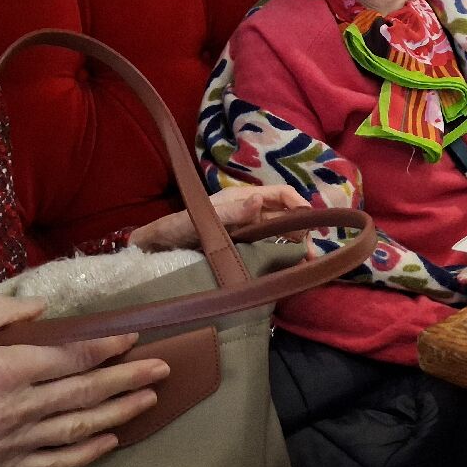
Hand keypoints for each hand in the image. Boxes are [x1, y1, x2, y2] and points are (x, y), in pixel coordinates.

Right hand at [0, 294, 168, 466]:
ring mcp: (13, 443)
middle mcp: (18, 408)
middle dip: (131, 377)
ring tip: (151, 398)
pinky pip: (55, 464)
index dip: (109, 346)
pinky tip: (110, 441)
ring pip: (80, 427)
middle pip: (88, 391)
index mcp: (7, 370)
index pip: (75, 357)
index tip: (135, 337)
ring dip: (121, 412)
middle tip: (165, 367)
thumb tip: (41, 308)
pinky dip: (87, 453)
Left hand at [128, 185, 309, 251]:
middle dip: (303, 231)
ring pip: (280, 236)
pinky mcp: (242, 252)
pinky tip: (289, 271)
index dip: (298, 205)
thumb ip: (230, 211)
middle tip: (313, 253)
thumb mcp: (202, 218)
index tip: (311, 223)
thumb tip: (260, 201)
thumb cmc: (176, 228)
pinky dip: (282, 260)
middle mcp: (250, 214)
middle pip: (285, 217)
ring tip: (307, 264)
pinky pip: (268, 252)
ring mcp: (247, 233)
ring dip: (296, 247)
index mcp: (244, 199)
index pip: (281, 195)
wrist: (153, 250)